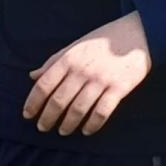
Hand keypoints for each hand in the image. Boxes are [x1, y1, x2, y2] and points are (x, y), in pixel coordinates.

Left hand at [25, 11, 152, 134]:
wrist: (137, 34)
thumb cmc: (104, 40)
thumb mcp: (75, 46)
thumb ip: (54, 62)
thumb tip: (33, 75)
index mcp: (68, 59)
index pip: (44, 85)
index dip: (33, 102)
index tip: (28, 115)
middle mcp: (82, 71)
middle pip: (59, 101)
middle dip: (47, 118)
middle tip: (43, 127)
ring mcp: (101, 80)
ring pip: (78, 109)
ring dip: (68, 124)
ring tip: (63, 131)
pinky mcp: (119, 88)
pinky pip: (102, 111)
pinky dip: (93, 124)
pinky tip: (87, 130)